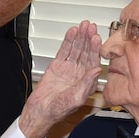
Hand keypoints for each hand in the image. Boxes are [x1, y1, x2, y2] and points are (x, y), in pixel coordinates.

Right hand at [19, 21, 103, 137]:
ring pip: (76, 49)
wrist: (41, 111)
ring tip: (82, 26)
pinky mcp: (57, 66)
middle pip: (85, 51)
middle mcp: (79, 73)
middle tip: (90, 26)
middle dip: (88, 38)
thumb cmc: (59, 110)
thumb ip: (87, 84)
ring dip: (80, 37)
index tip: (96, 37)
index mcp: (87, 80)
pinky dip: (68, 41)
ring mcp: (68, 68)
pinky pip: (64, 51)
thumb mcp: (76, 98)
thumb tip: (97, 69)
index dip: (95, 48)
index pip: (93, 60)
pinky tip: (72, 32)